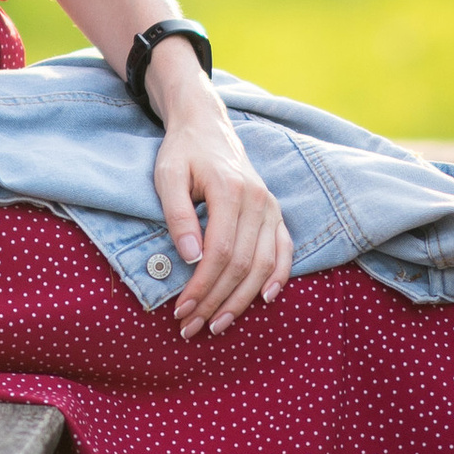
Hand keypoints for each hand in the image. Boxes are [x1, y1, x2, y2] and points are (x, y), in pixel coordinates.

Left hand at [150, 58, 292, 339]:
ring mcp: (270, 207)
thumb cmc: (183, 152)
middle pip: (241, 265)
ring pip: (263, 264)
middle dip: (216, 301)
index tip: (181, 310)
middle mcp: (258, 200)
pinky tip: (266, 299)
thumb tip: (189, 256)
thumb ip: (178, 214)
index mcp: (230, 190)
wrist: (207, 125)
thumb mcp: (168, 175)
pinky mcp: (275, 213)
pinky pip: (285, 250)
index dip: (202, 286)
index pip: (220, 252)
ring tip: (219, 324)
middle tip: (191, 327)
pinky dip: (279, 276)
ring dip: (242, 300)